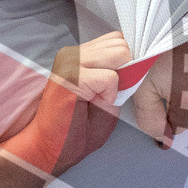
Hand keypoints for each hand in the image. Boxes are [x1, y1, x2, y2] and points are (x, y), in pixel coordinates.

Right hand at [6, 31, 131, 174]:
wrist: (51, 148)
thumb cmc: (77, 127)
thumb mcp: (107, 95)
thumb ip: (119, 75)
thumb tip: (136, 62)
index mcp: (80, 55)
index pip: (118, 40)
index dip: (126, 63)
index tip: (114, 86)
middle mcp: (72, 53)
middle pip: (121, 44)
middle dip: (124, 70)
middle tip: (105, 94)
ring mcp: (69, 61)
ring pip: (119, 55)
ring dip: (116, 82)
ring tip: (97, 99)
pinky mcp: (70, 75)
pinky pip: (110, 78)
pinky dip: (109, 95)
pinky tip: (92, 104)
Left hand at [133, 14, 187, 145]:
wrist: (182, 11)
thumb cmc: (157, 47)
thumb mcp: (142, 87)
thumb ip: (151, 119)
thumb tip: (164, 139)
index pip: (181, 126)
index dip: (166, 115)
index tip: (158, 101)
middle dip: (182, 101)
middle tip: (166, 77)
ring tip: (182, 65)